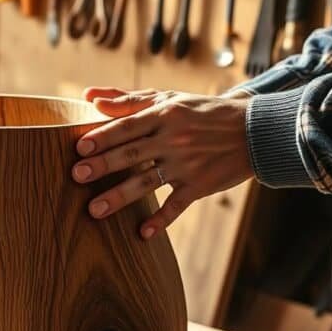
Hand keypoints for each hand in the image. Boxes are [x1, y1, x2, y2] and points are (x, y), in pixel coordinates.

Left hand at [73, 87, 254, 238]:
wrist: (254, 130)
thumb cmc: (203, 112)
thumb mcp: (169, 98)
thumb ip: (128, 100)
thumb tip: (90, 97)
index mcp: (164, 114)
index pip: (128, 126)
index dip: (104, 136)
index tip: (79, 147)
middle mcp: (173, 139)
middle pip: (133, 153)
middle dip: (104, 165)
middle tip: (77, 175)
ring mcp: (186, 164)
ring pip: (148, 182)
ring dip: (120, 197)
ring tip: (94, 210)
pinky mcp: (200, 185)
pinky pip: (177, 205)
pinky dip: (161, 220)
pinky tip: (142, 233)